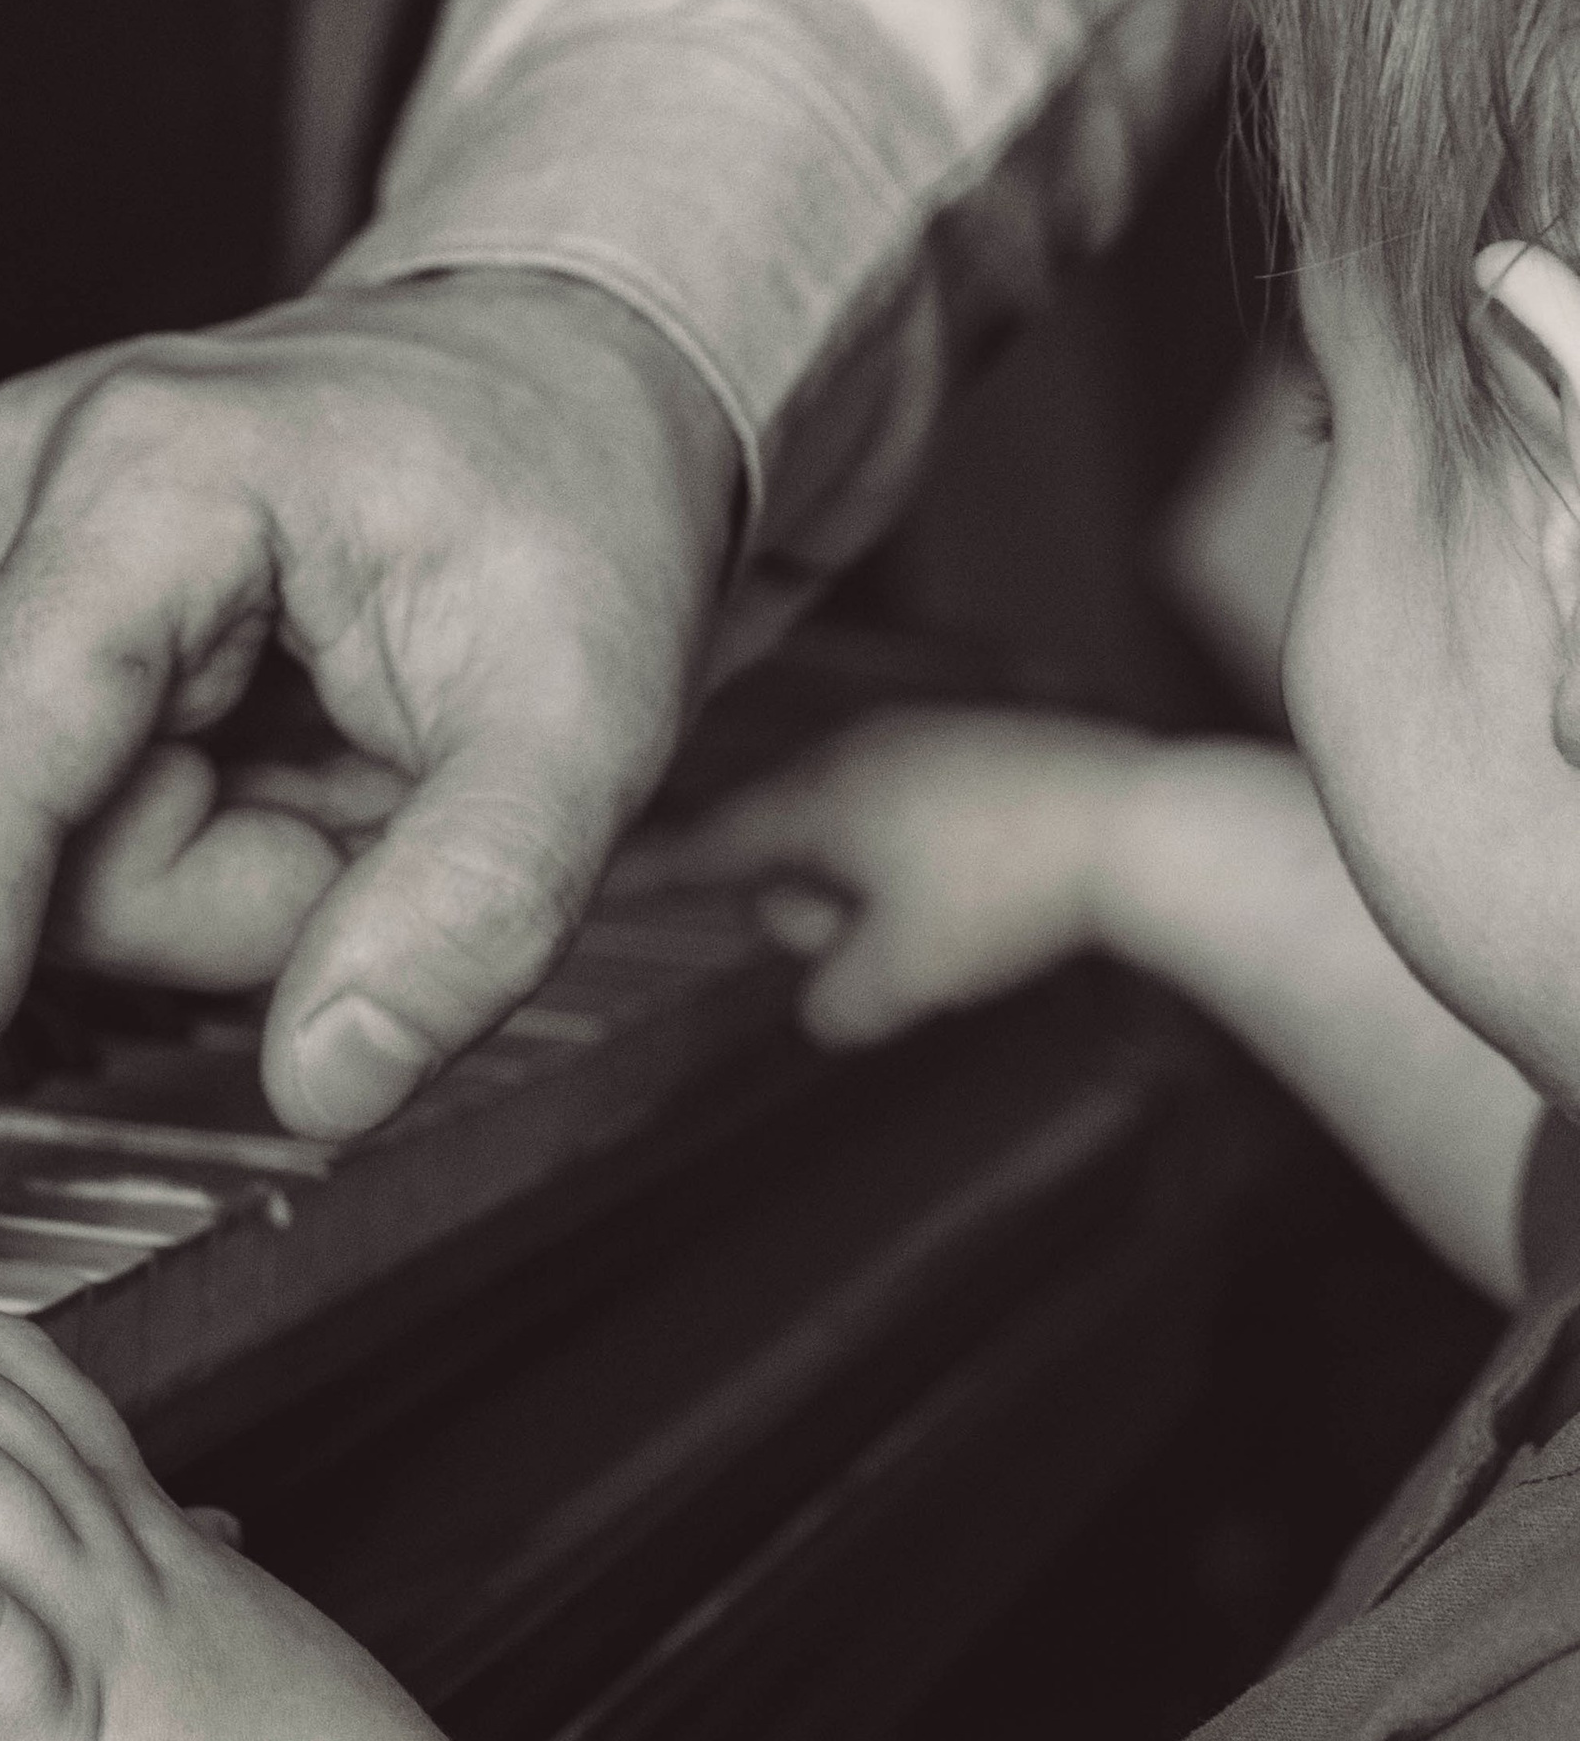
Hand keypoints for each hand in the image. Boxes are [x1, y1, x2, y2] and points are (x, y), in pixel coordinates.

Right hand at [0, 269, 733, 1236]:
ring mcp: (8, 548)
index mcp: (147, 480)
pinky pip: (85, 830)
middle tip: (394, 800)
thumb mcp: (594, 715)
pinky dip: (215, 829)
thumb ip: (474, 913)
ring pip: (70, 871)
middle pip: (56, 869)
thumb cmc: (573, 492)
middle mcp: (28, 492)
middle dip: (248, 897)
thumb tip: (323, 1084)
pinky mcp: (23, 612)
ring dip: (238, 869)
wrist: (560, 376)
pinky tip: (292, 735)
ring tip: (356, 748)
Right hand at [639, 706, 1151, 1044]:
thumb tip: (829, 1002)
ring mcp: (919, 734)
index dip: (650, 870)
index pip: (706, 845)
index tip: (596, 869)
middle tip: (893, 946)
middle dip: (820, 910)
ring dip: (881, 890)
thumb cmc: (1012, 895)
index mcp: (815, 800)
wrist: (1144, 824)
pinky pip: (917, 813)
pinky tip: (998, 882)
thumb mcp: (898, 982)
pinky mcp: (977, 740)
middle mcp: (853, 748)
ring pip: (856, 837)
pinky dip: (936, 860)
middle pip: (788, 854)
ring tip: (963, 914)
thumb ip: (831, 1005)